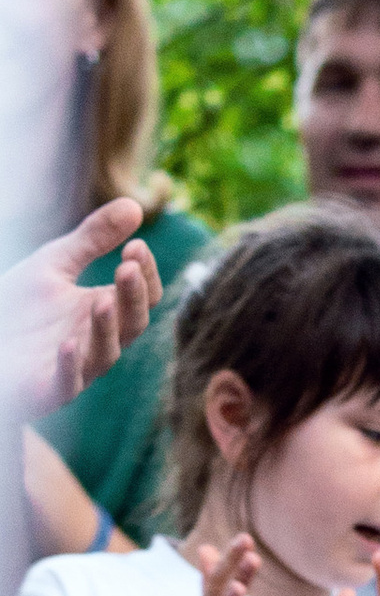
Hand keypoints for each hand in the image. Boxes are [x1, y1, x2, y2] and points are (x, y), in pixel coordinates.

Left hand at [2, 203, 159, 418]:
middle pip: (132, 323)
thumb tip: (135, 205)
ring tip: (103, 302)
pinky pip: (67, 383)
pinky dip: (69, 366)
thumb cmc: (20, 308)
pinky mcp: (49, 389)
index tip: (135, 246)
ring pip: (105, 354)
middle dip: (132, 297)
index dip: (144, 273)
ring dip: (106, 329)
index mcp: (104, 310)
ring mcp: (76, 368)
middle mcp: (98, 341)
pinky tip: (66, 344)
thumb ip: (92, 239)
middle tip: (127, 267)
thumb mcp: (55, 263)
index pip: (143, 295)